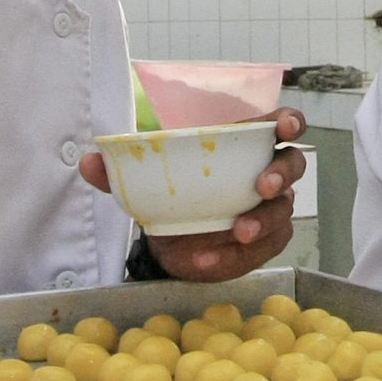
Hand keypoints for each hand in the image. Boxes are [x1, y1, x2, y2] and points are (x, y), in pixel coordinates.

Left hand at [81, 111, 308, 281]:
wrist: (168, 239)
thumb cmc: (170, 194)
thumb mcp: (143, 181)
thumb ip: (119, 170)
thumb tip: (89, 161)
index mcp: (242, 145)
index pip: (277, 124)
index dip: (289, 120)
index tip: (285, 126)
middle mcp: (262, 175)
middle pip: (292, 165)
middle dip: (281, 174)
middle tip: (261, 187)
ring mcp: (267, 211)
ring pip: (282, 212)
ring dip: (263, 221)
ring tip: (239, 233)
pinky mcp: (261, 244)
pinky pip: (260, 250)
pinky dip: (231, 255)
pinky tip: (205, 259)